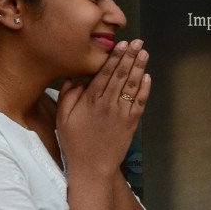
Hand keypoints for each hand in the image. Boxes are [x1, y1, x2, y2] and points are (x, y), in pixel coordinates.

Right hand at [56, 39, 150, 178]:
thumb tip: (75, 79)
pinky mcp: (132, 122)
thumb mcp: (63, 119)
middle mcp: (108, 103)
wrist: (92, 167)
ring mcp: (121, 113)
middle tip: (137, 42)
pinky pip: (140, 102)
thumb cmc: (75, 143)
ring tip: (144, 53)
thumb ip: (67, 97)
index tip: (121, 44)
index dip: (114, 58)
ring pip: (131, 85)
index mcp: (90, 101)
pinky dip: (144, 88)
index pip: (104, 73)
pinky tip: (147, 76)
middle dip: (129, 57)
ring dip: (139, 67)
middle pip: (120, 75)